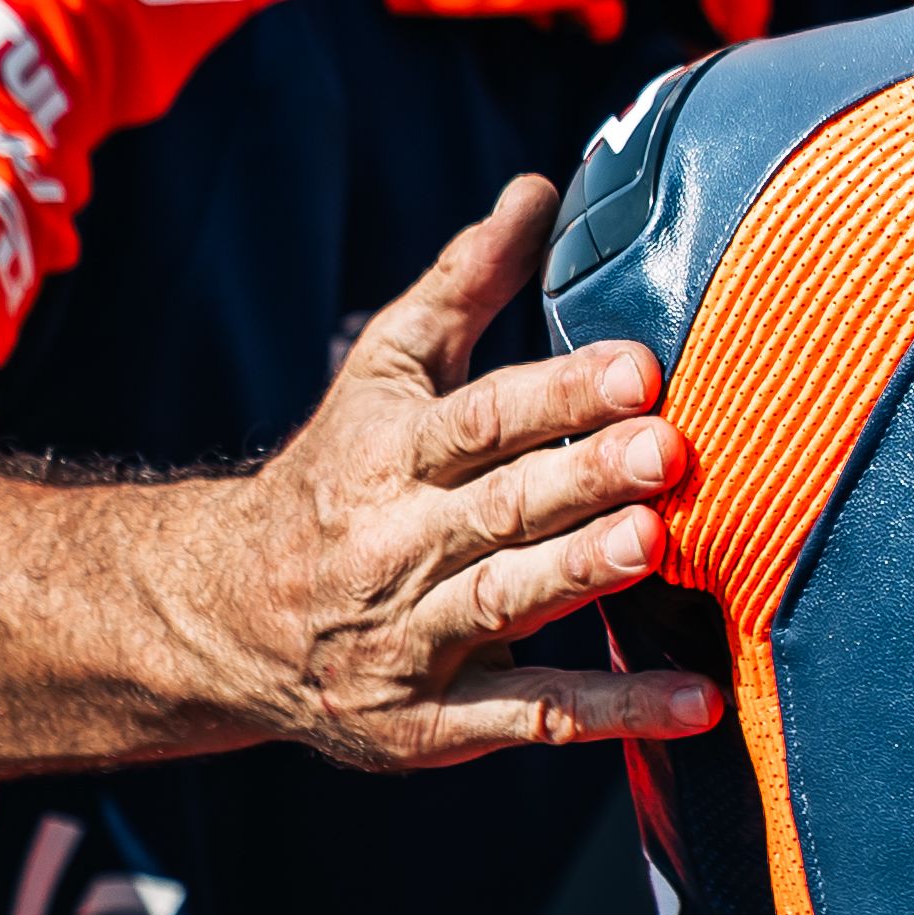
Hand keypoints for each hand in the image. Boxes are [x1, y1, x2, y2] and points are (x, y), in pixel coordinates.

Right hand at [180, 177, 719, 769]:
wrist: (219, 617)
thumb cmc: (335, 475)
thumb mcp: (384, 370)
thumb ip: (465, 284)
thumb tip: (544, 189)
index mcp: (386, 454)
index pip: (478, 418)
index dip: (556, 393)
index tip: (637, 367)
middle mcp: (394, 545)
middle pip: (498, 508)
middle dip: (583, 478)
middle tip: (668, 449)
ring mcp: (408, 641)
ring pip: (505, 604)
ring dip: (582, 576)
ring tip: (656, 544)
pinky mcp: (428, 725)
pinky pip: (528, 717)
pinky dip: (612, 714)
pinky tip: (694, 701)